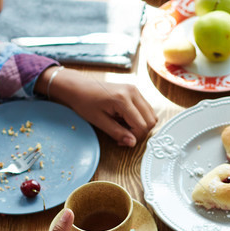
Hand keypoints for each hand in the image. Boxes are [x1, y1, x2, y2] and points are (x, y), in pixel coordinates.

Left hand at [37, 68, 157, 147]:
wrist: (78, 87)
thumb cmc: (85, 102)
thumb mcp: (99, 121)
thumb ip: (117, 133)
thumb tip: (132, 143)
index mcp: (123, 99)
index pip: (142, 126)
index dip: (134, 137)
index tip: (121, 141)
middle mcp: (133, 92)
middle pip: (151, 120)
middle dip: (139, 132)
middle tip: (123, 135)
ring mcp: (135, 90)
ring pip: (151, 115)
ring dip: (140, 125)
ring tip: (123, 126)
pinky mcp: (134, 91)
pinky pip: (146, 109)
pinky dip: (139, 118)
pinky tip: (125, 119)